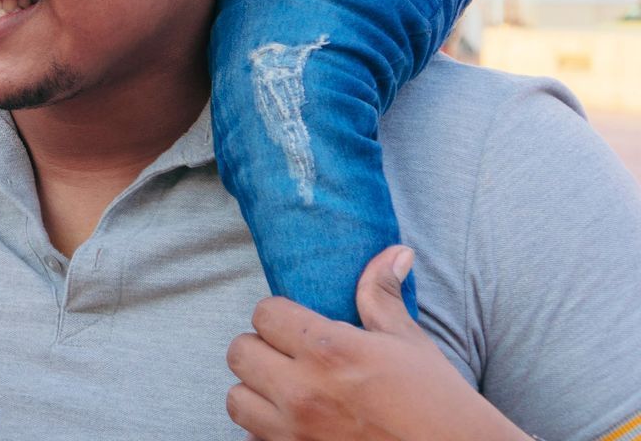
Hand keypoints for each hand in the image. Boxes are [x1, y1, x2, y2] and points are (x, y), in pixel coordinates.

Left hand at [226, 247, 528, 440]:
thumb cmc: (438, 403)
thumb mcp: (410, 344)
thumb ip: (382, 296)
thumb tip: (394, 252)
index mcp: (329, 352)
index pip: (264, 313)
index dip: (279, 315)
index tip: (295, 325)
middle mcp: (303, 392)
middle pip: (240, 353)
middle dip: (261, 349)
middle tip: (289, 356)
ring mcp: (295, 432)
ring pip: (236, 400)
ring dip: (256, 392)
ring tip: (286, 390)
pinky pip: (253, 438)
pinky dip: (266, 431)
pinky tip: (296, 424)